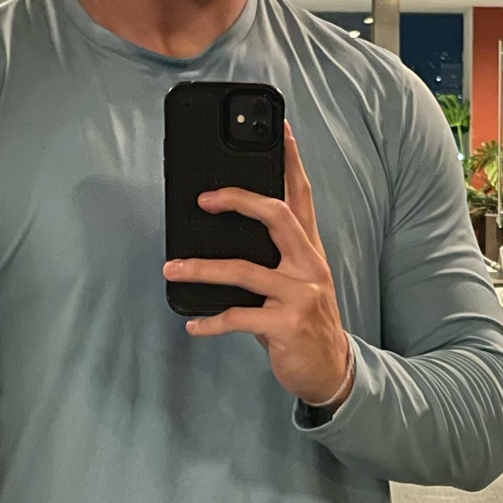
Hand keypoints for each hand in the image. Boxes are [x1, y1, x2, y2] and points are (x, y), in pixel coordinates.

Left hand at [163, 125, 352, 407]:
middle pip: (277, 216)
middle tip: (204, 199)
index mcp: (309, 251)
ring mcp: (300, 295)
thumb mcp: (296, 284)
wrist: (332, 372)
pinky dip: (211, 322)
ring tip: (171, 268)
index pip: (302, 197)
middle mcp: (309, 265)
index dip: (292, 162)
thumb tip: (223, 239)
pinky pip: (239, 317)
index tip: (281, 130)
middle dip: (239, 201)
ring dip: (201, 268)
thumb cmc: (304, 323)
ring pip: (244, 270)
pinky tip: (193, 325)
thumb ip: (272, 259)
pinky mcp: (286, 325)